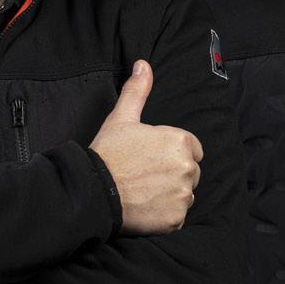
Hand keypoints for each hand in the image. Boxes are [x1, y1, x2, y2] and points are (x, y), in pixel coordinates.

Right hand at [88, 60, 203, 234]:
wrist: (94, 191)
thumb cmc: (108, 153)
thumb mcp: (122, 118)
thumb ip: (137, 90)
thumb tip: (143, 65)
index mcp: (180, 141)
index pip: (190, 148)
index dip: (169, 153)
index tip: (150, 159)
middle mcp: (188, 168)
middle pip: (190, 172)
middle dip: (172, 174)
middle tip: (144, 175)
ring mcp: (183, 195)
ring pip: (184, 194)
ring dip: (169, 194)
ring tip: (143, 191)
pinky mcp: (176, 219)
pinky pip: (177, 216)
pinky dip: (164, 214)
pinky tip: (144, 206)